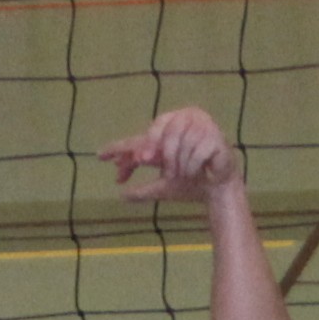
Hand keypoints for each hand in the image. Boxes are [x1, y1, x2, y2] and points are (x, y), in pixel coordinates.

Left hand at [99, 105, 242, 204]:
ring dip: (179, 166)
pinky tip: (200, 171)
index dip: (121, 148)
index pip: (142, 137)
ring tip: (185, 173)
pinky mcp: (215, 137)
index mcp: (169, 132)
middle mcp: (184, 123)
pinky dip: (193, 167)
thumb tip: (121, 195)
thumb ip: (143, 190)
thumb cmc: (190, 184)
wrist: (218, 189)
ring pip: (177, 145)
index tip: (100, 156)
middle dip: (152, 151)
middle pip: (158, 133)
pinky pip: (195, 153)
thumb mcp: (163, 187)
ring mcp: (201, 127)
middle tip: (146, 161)